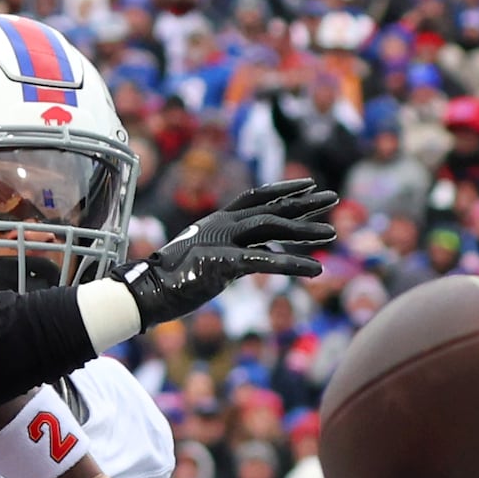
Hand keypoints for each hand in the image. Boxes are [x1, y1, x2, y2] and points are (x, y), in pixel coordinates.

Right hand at [112, 180, 335, 329]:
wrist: (146, 291)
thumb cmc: (172, 279)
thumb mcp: (205, 259)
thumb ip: (230, 255)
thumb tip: (251, 262)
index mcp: (216, 221)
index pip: (256, 197)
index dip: (283, 190)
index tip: (308, 186)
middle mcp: (221, 225)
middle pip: (270, 209)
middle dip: (303, 204)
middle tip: (333, 198)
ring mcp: (221, 242)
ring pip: (272, 230)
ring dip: (304, 232)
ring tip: (332, 234)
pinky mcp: (222, 263)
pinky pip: (265, 262)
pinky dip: (292, 265)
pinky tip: (315, 270)